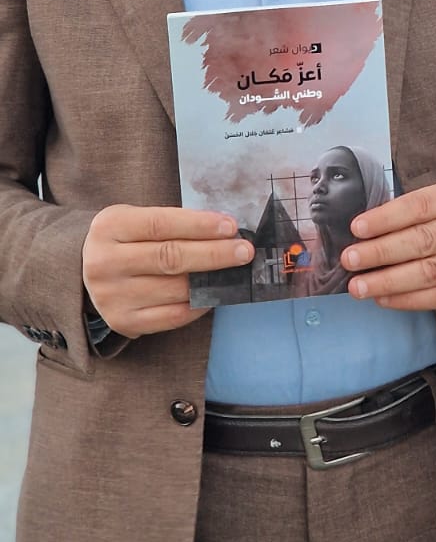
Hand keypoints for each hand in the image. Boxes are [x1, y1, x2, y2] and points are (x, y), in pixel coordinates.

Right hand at [82, 206, 248, 337]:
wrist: (85, 272)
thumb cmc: (125, 240)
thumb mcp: (135, 219)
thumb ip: (173, 222)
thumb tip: (225, 231)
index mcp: (109, 228)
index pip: (161, 224)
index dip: (199, 225)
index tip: (231, 226)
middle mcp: (105, 263)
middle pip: (170, 258)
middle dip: (214, 254)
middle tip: (245, 251)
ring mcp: (112, 296)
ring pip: (176, 289)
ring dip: (212, 280)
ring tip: (235, 272)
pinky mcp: (124, 322)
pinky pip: (174, 316)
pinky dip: (200, 304)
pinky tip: (215, 293)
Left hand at [342, 177, 435, 311]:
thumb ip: (412, 210)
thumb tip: (363, 233)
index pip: (420, 205)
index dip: (386, 218)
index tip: (356, 229)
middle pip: (424, 240)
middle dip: (381, 252)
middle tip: (349, 260)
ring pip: (430, 272)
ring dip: (389, 281)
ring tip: (358, 286)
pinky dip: (408, 299)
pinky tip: (384, 299)